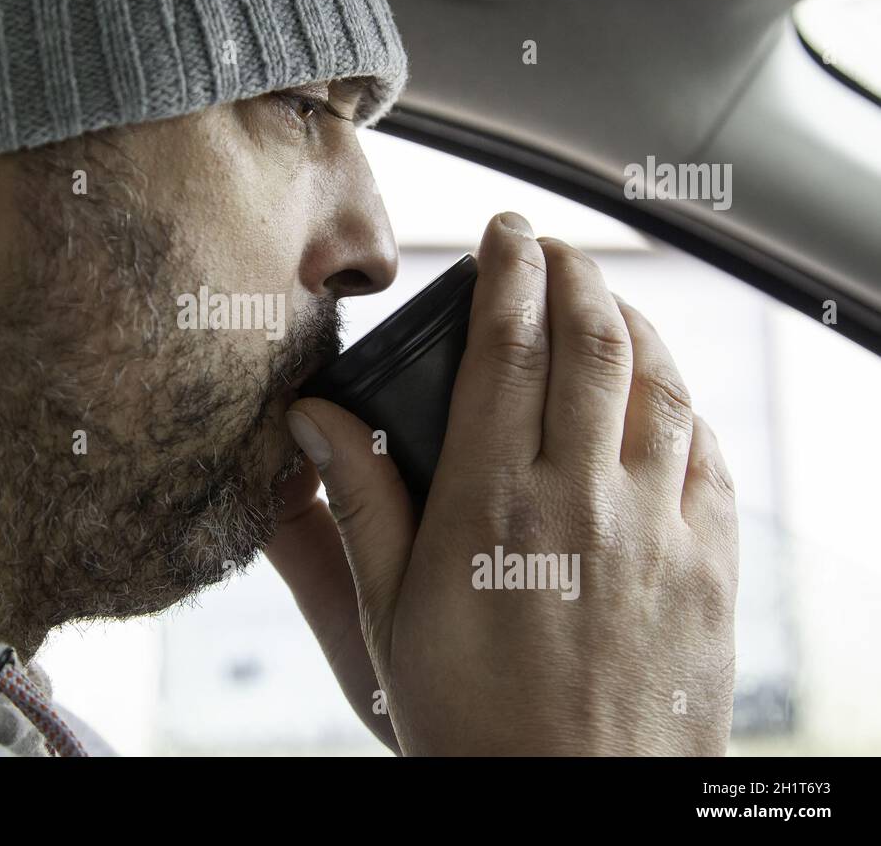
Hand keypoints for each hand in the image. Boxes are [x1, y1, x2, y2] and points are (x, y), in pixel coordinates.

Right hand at [278, 212, 738, 754]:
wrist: (572, 805)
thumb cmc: (470, 718)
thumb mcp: (386, 615)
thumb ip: (356, 503)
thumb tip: (313, 418)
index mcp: (494, 502)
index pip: (510, 347)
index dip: (510, 272)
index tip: (506, 232)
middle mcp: (585, 497)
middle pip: (595, 341)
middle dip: (575, 272)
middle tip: (554, 247)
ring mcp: (658, 527)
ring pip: (661, 383)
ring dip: (634, 322)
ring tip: (605, 300)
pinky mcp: (707, 563)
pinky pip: (707, 453)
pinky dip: (684, 401)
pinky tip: (661, 395)